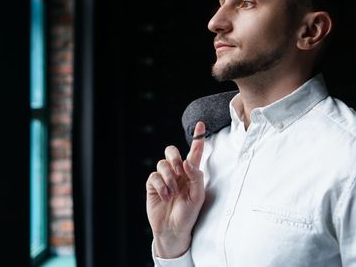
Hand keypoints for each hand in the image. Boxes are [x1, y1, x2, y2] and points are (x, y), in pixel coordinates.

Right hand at [146, 121, 205, 258]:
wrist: (173, 230)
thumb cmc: (188, 214)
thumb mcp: (198, 196)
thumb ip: (196, 177)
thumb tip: (186, 162)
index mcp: (191, 173)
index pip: (195, 152)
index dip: (197, 138)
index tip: (201, 124)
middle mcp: (177, 172)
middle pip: (172, 151)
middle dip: (175, 157)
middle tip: (180, 171)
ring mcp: (164, 178)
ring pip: (163, 164)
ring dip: (169, 178)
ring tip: (173, 193)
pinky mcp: (153, 185)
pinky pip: (154, 176)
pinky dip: (161, 186)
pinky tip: (165, 197)